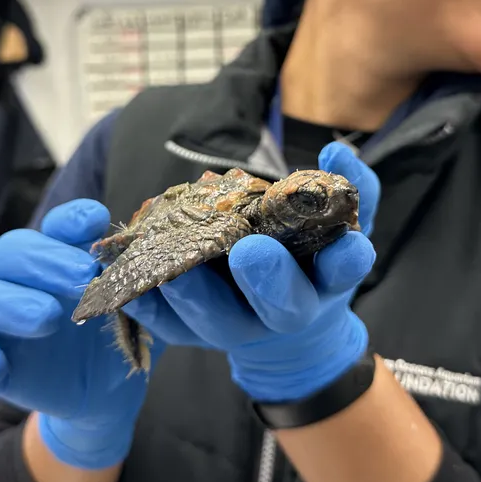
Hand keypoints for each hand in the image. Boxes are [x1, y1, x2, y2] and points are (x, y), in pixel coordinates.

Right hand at [0, 199, 163, 469]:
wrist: (111, 393)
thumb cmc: (124, 331)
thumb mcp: (144, 305)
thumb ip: (145, 281)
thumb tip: (161, 258)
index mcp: (65, 256)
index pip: (57, 225)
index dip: (71, 219)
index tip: (97, 222)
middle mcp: (29, 281)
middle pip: (12, 251)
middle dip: (45, 258)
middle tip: (82, 275)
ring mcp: (6, 323)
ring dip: (9, 302)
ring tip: (48, 317)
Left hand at [123, 141, 378, 402]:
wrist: (279, 306)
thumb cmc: (310, 253)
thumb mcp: (339, 218)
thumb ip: (349, 186)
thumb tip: (338, 150)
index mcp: (325, 281)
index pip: (342, 272)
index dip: (347, 260)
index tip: (349, 245)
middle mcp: (285, 310)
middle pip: (280, 306)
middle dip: (267, 280)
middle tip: (251, 250)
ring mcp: (239, 324)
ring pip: (219, 320)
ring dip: (197, 298)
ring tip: (175, 273)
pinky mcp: (195, 331)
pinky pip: (171, 327)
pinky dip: (150, 310)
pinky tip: (131, 290)